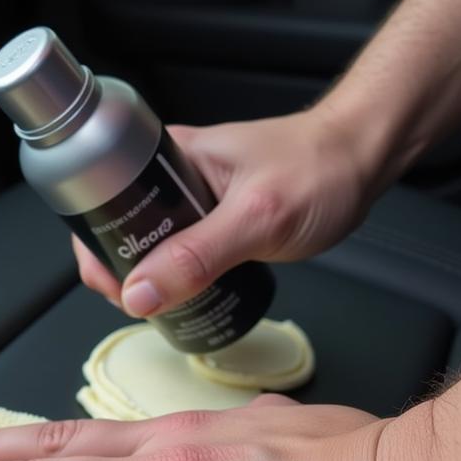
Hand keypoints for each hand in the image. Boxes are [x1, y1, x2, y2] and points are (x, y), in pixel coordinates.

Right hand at [73, 106, 380, 317]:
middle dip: (121, 270)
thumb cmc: (321, 169)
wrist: (365, 160)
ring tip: (166, 304)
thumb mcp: (256, 218)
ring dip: (150, 278)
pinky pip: (177, 252)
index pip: (102, 201)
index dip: (95, 246)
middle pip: (118, 229)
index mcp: (167, 156)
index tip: (112, 284)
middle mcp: (172, 176)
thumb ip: (197, 257)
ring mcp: (191, 199)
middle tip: (143, 302)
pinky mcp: (212, 220)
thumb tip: (140, 293)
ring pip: (149, 246)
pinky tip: (187, 296)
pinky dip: (175, 277)